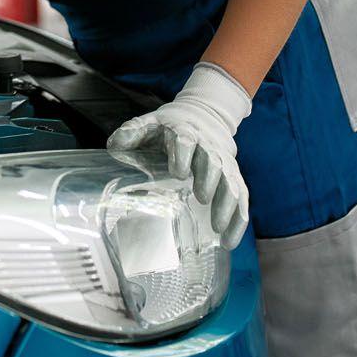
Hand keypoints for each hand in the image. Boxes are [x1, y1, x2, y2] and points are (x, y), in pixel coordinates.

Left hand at [108, 62, 252, 245]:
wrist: (201, 116)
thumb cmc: (169, 127)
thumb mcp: (148, 124)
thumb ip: (131, 133)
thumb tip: (115, 144)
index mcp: (183, 132)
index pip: (185, 141)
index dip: (183, 155)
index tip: (178, 172)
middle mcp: (207, 146)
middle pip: (212, 161)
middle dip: (209, 179)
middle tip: (202, 199)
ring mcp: (223, 162)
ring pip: (231, 182)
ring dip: (227, 204)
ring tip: (218, 228)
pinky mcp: (233, 175)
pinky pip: (241, 196)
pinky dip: (239, 218)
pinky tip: (231, 240)